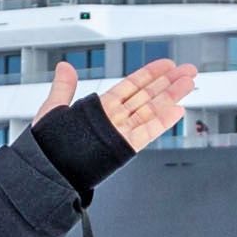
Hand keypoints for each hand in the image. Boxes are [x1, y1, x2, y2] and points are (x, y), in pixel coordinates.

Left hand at [60, 56, 196, 149]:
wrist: (47, 172)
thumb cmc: (47, 146)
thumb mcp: (53, 110)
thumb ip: (63, 88)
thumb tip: (64, 66)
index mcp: (99, 108)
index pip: (131, 86)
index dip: (150, 74)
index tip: (166, 64)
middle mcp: (114, 120)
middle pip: (148, 96)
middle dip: (169, 82)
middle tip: (188, 70)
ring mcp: (121, 134)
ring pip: (151, 111)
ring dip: (171, 96)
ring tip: (189, 82)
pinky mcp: (123, 149)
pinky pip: (146, 132)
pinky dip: (162, 122)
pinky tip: (177, 110)